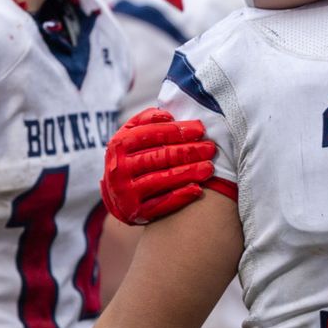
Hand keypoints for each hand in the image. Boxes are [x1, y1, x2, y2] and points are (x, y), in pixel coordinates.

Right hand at [103, 108, 215, 224]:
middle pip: (159, 157)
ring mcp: (126, 192)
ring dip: (188, 172)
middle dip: (188, 151)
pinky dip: (180, 196)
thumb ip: (146, 121)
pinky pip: (161, 204)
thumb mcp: (131, 135)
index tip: (200, 129)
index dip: (177, 131)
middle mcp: (119, 168)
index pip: (150, 134)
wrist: (117, 195)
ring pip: (162, 179)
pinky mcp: (135, 212)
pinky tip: (197, 190)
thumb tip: (168, 115)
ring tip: (209, 167)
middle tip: (210, 148)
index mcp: (119, 145)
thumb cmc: (132, 157)